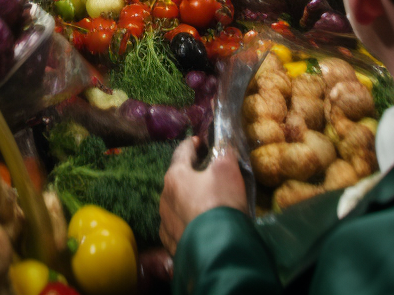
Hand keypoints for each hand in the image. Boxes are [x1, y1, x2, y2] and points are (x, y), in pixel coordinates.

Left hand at [159, 139, 246, 254]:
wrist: (218, 251)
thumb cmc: (220, 203)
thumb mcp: (227, 170)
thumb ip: (223, 153)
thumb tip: (222, 146)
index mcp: (175, 176)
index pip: (182, 152)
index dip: (192, 144)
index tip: (200, 141)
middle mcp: (165, 198)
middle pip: (177, 180)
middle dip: (191, 175)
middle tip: (206, 173)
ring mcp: (166, 224)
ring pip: (176, 205)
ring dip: (188, 201)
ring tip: (203, 203)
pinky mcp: (172, 245)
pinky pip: (179, 228)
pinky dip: (187, 223)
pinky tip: (197, 227)